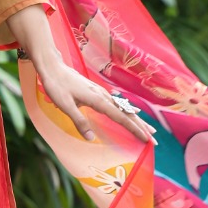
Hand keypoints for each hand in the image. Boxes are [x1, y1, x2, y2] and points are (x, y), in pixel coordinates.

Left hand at [6, 5, 155, 147]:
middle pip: (127, 113)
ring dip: (137, 120)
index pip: (120, 117)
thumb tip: (91, 138)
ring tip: (149, 130)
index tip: (146, 139)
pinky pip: (117, 105)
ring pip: (124, 109)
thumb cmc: (56, 86)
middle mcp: (103, 96)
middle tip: (154, 140)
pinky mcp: (97, 92)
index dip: (134, 129)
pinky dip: (127, 112)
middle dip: (141, 127)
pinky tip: (131, 114)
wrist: (52, 67)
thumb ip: (78, 121)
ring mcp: (101, 93)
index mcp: (98, 100)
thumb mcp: (65, 105)